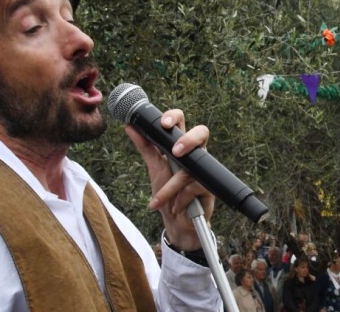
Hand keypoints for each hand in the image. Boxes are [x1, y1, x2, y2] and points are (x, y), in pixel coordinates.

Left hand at [125, 109, 214, 251]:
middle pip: (201, 133)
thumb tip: (130, 127)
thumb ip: (145, 147)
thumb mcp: (154, 167)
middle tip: (176, 152)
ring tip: (159, 199)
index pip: (181, 122)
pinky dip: (179, 198)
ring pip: (190, 168)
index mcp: (180, 145)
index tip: (163, 123)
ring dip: (171, 186)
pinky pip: (193, 187)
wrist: (176, 222)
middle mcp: (194, 154)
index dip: (174, 117)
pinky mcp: (209, 185)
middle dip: (189, 140)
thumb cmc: (167, 191)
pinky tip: (174, 206)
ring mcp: (203, 169)